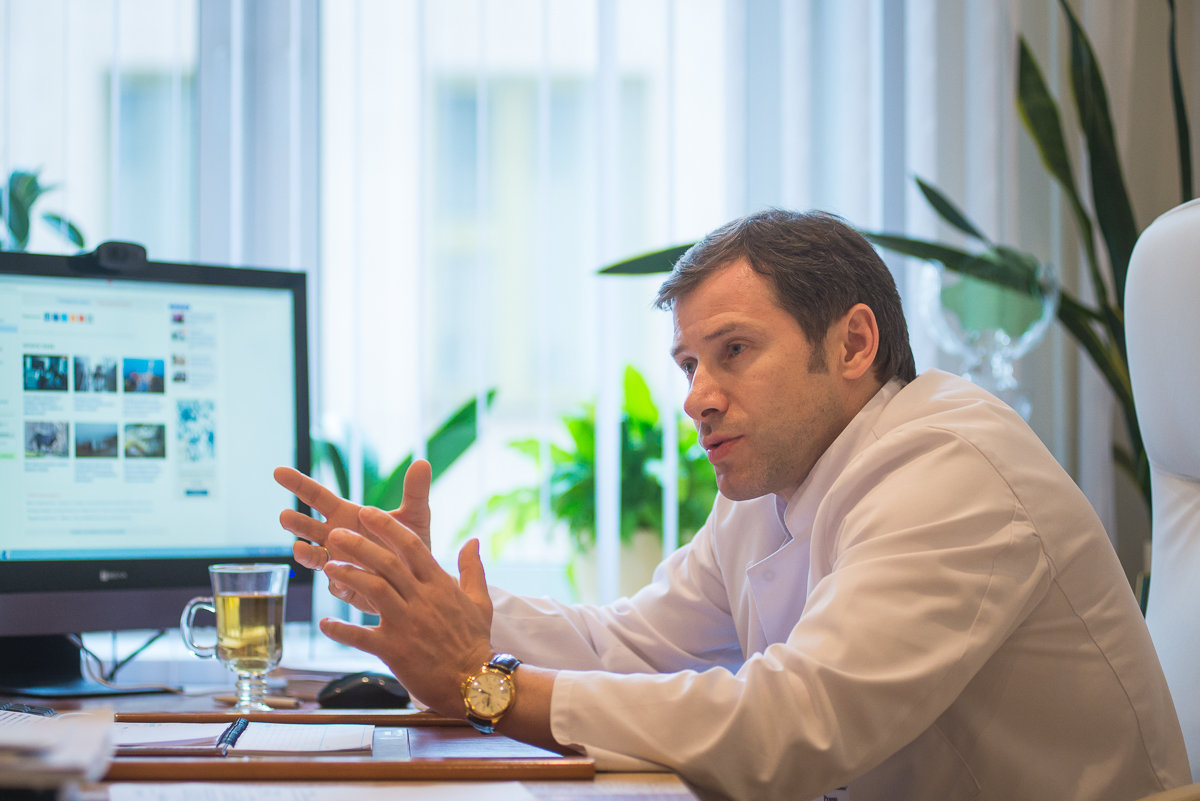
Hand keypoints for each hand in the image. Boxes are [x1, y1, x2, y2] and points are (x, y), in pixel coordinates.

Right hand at [274, 460, 432, 610]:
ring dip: (306, 554)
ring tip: (299, 549)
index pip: (318, 497)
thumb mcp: (415, 516)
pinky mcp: (346, 586)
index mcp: (347, 515)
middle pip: (308, 527)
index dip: (298, 483)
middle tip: (285, 516)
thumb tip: (422, 462)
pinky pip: (337, 583)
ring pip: (315, 557)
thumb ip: (415, 492)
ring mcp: (338, 562)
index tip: (278, 471)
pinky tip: (341, 581)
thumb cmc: (410, 543)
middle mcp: (336, 537)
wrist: (419, 579)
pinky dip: (337, 581)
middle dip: (296, 522)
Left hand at [319, 506, 494, 715]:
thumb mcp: (480, 601)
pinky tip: (325, 624)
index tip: (368, 511)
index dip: (388, 526)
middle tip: (336, 533)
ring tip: (328, 566)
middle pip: (387, 563)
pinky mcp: (394, 650)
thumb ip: (473, 568)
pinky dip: (341, 629)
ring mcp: (407, 624)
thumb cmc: (475, 642)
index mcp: (440, 585)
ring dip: (349, 576)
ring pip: (374, 590)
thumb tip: (473, 540)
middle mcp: (422, 600)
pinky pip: (361, 636)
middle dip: (360, 544)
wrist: (475, 683)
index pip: (412, 546)